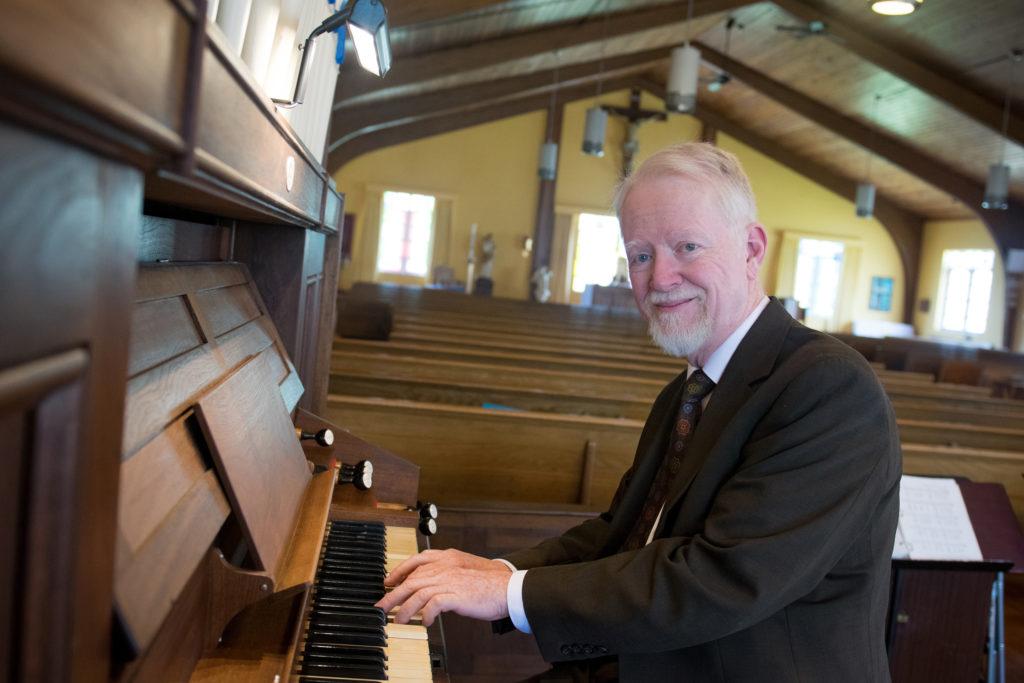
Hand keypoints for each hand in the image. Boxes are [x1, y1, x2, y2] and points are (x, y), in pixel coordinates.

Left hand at [375, 548, 512, 625]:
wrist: (508, 587)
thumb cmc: (490, 582)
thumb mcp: (464, 572)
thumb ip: (447, 575)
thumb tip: (431, 587)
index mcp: (447, 558)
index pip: (416, 562)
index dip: (399, 571)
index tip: (388, 581)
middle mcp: (445, 567)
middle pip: (411, 580)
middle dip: (393, 594)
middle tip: (382, 606)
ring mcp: (449, 580)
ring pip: (417, 593)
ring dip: (404, 609)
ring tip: (399, 620)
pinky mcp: (455, 595)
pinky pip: (432, 606)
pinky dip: (425, 615)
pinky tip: (425, 622)